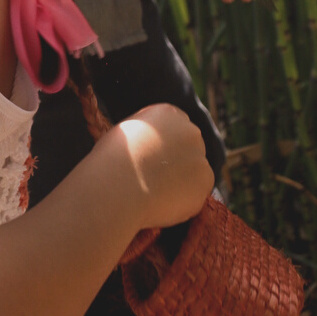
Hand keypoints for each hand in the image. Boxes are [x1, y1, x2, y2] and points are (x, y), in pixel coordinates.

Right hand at [117, 104, 213, 229]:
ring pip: (195, 171)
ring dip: (182, 180)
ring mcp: (200, 157)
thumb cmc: (111, 158)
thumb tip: (151, 145)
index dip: (165, 143)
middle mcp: (190, 131)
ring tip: (155, 192)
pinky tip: (163, 202)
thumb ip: (147, 134)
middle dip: (178, 160)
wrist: (118, 185)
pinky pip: (197, 193)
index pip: (176, 125)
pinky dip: (184, 200)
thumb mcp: (125, 132)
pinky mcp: (205, 183)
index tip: (153, 157)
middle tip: (156, 177)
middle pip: (189, 145)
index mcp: (168, 113)